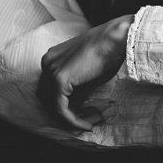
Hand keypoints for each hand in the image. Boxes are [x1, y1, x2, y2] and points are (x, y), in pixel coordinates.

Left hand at [37, 15, 133, 131]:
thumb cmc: (108, 52)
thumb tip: (74, 112)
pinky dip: (72, 120)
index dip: (63, 106)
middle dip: (63, 115)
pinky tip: (86, 125)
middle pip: (46, 99)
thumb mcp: (88, 75)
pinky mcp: (59, 78)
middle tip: (85, 122)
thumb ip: (76, 91)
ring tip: (90, 123)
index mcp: (52, 58)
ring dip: (69, 120)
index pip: (48, 90)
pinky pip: (61, 108)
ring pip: (51, 106)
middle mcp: (47, 62)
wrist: (116, 38)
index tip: (82, 116)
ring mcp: (51, 69)